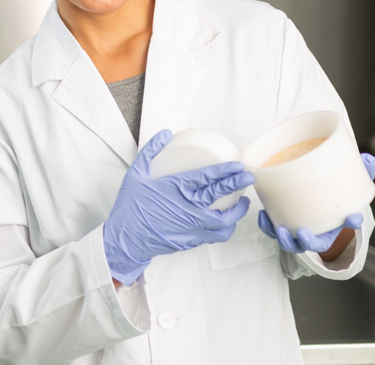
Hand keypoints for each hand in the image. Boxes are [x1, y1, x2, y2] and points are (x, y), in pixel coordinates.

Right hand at [103, 130, 254, 284]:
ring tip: (243, 203)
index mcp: (178, 189)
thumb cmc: (130, 207)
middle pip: (223, 196)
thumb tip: (164, 134)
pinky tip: (226, 222)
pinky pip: (216, 235)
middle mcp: (190, 208)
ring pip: (225, 222)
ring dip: (237, 212)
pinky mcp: (192, 240)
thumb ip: (150, 152)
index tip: (238, 166)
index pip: (209, 177)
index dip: (227, 171)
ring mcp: (193, 227)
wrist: (126, 239)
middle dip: (239, 185)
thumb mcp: (136, 174)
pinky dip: (225, 228)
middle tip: (249, 178)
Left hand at [256, 152, 374, 253]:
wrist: (311, 193)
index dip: (352, 222)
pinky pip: (273, 231)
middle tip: (304, 233)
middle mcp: (320, 230)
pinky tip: (264, 215)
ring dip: (286, 240)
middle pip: (316, 244)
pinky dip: (268, 226)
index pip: (350, 224)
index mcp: (338, 220)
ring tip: (280, 229)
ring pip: (293, 244)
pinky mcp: (283, 226)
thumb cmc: (330, 189)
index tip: (352, 218)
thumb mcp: (346, 178)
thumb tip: (368, 159)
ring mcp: (300, 232)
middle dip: (309, 242)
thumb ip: (360, 169)